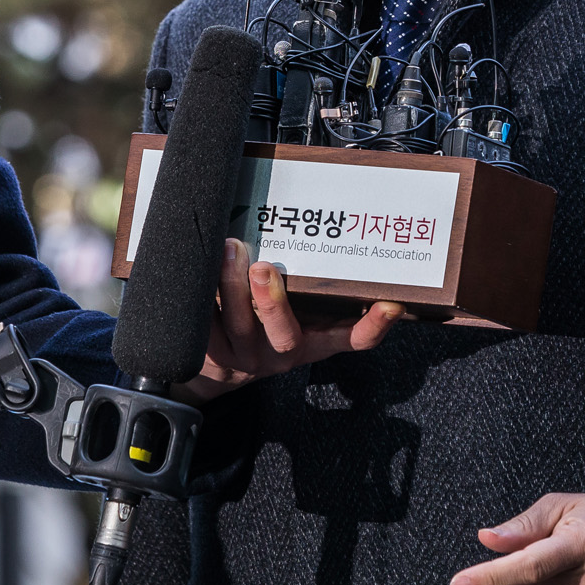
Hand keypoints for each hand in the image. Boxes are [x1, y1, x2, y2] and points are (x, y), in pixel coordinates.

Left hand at [173, 239, 402, 403]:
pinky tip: (196, 267)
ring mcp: (244, 355)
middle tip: (263, 268)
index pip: (351, 339)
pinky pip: (201, 327)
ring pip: (236, 327)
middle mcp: (282, 351)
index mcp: (314, 340)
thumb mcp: (303, 312)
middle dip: (272, 301)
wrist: (221, 365)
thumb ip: (316, 282)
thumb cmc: (269, 322)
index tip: (388, 304)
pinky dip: (196, 297)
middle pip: (283, 334)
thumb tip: (328, 219)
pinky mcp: (210, 352)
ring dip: (230, 287)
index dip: (371, 326)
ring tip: (228, 250)